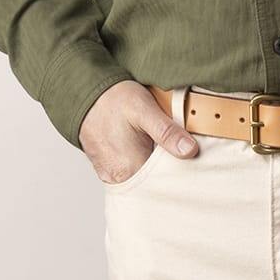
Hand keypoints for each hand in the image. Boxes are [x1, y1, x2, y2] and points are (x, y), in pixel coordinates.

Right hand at [79, 81, 197, 182]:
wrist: (85, 95)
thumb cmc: (113, 99)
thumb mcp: (143, 108)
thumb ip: (166, 131)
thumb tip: (190, 150)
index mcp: (130, 167)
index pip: (166, 182)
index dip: (183, 172)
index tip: (194, 159)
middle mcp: (119, 178)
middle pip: (155, 185)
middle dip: (170, 172)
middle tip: (183, 153)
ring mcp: (112, 177)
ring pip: (144, 181)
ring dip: (157, 170)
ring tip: (164, 150)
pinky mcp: (108, 171)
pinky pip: (132, 176)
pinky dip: (143, 167)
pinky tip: (149, 152)